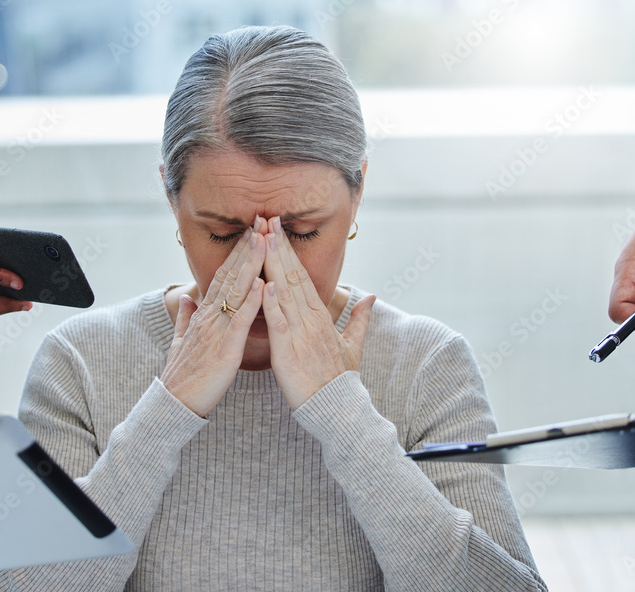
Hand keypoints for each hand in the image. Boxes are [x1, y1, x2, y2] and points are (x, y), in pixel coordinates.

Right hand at [160, 219, 265, 416]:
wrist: (174, 401)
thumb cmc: (184, 374)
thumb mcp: (181, 341)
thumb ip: (184, 317)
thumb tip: (186, 298)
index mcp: (204, 314)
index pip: (223, 275)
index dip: (237, 253)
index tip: (251, 232)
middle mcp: (210, 315)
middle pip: (231, 274)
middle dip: (247, 248)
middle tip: (262, 223)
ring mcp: (217, 329)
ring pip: (237, 290)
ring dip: (251, 265)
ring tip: (265, 241)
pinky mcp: (225, 347)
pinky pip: (240, 320)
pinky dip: (253, 302)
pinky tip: (265, 285)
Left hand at [261, 216, 375, 409]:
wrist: (337, 408)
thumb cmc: (340, 380)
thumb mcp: (352, 346)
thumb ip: (358, 319)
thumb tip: (372, 298)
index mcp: (321, 316)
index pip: (302, 276)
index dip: (289, 252)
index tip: (278, 230)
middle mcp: (310, 318)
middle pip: (292, 275)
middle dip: (279, 247)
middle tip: (267, 219)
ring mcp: (300, 332)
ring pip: (284, 291)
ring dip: (272, 264)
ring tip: (262, 238)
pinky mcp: (288, 349)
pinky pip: (278, 321)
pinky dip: (271, 302)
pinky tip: (264, 283)